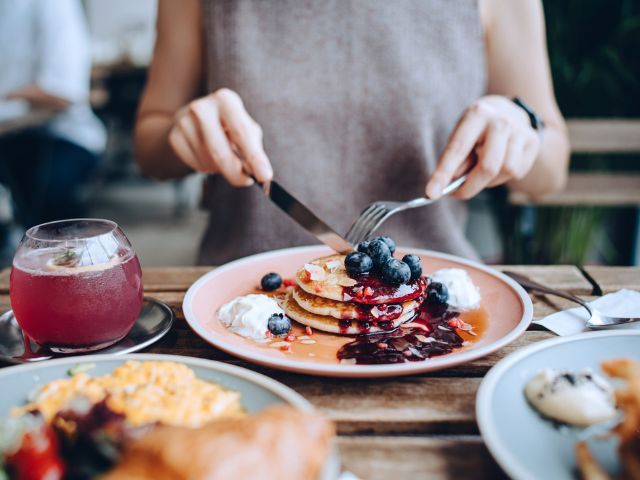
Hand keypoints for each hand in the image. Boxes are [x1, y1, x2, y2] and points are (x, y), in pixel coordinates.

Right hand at [168, 88, 271, 186]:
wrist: (193, 120)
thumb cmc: (228, 127)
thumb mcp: (245, 130)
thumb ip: (253, 150)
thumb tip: (260, 174)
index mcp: (226, 100)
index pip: (242, 133)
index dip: (255, 157)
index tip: (265, 176)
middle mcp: (202, 107)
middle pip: (220, 152)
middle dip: (236, 173)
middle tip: (246, 181)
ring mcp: (184, 121)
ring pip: (208, 162)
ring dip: (221, 169)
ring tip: (223, 158)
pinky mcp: (174, 136)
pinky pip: (195, 165)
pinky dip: (206, 168)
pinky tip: (208, 157)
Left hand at [426, 95, 541, 199]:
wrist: (506, 111)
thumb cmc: (476, 130)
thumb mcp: (460, 136)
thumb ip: (455, 160)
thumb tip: (449, 185)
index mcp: (477, 115)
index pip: (457, 150)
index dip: (443, 174)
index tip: (431, 193)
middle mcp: (501, 121)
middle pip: (488, 166)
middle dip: (470, 187)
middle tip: (457, 193)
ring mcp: (520, 130)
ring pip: (505, 171)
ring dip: (488, 181)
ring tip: (480, 172)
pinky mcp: (533, 141)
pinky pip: (517, 172)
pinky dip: (502, 177)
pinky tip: (497, 166)